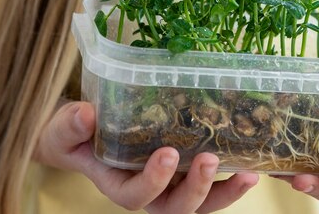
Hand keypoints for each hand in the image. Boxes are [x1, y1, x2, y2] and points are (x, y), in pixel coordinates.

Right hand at [34, 101, 258, 212]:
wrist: (89, 133)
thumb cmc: (76, 135)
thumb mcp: (66, 129)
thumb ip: (71, 126)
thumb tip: (83, 114)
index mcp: (120, 185)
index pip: (136, 196)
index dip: (153, 181)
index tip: (167, 154)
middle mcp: (150, 191)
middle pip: (176, 207)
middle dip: (196, 189)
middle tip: (208, 159)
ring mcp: (173, 184)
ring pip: (201, 202)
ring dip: (225, 191)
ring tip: (248, 174)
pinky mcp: (188, 170)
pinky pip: (213, 182)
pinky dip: (231, 177)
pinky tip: (251, 164)